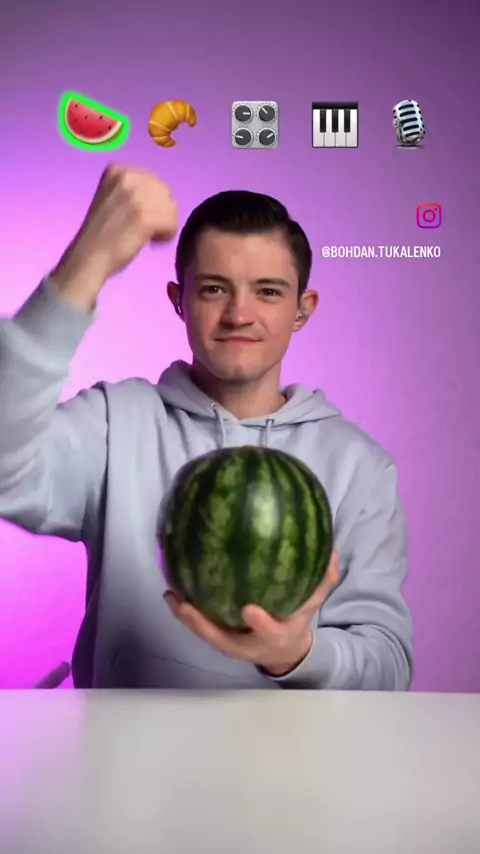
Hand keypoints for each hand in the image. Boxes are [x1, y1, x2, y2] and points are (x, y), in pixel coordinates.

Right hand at [52, 164, 177, 305]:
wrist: (89, 255)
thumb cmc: (101, 232)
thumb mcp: (112, 197)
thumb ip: (133, 191)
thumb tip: (161, 196)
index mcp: (116, 169)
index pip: (151, 180)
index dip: (152, 200)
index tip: (141, 216)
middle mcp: (127, 177)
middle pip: (164, 191)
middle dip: (161, 211)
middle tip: (150, 229)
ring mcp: (137, 196)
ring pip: (170, 207)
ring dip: (166, 224)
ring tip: (152, 236)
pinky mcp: (145, 216)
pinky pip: (172, 223)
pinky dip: (167, 235)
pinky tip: (153, 242)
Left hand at [164, 551, 338, 675]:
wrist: (282, 650)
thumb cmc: (293, 621)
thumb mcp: (312, 604)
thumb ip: (322, 580)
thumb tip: (331, 552)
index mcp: (274, 636)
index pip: (268, 631)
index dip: (260, 623)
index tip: (251, 609)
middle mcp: (247, 644)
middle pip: (222, 639)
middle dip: (204, 625)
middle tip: (186, 606)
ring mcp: (230, 643)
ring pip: (204, 633)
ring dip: (185, 617)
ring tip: (170, 595)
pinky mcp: (218, 637)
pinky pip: (199, 625)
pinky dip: (184, 610)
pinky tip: (171, 589)